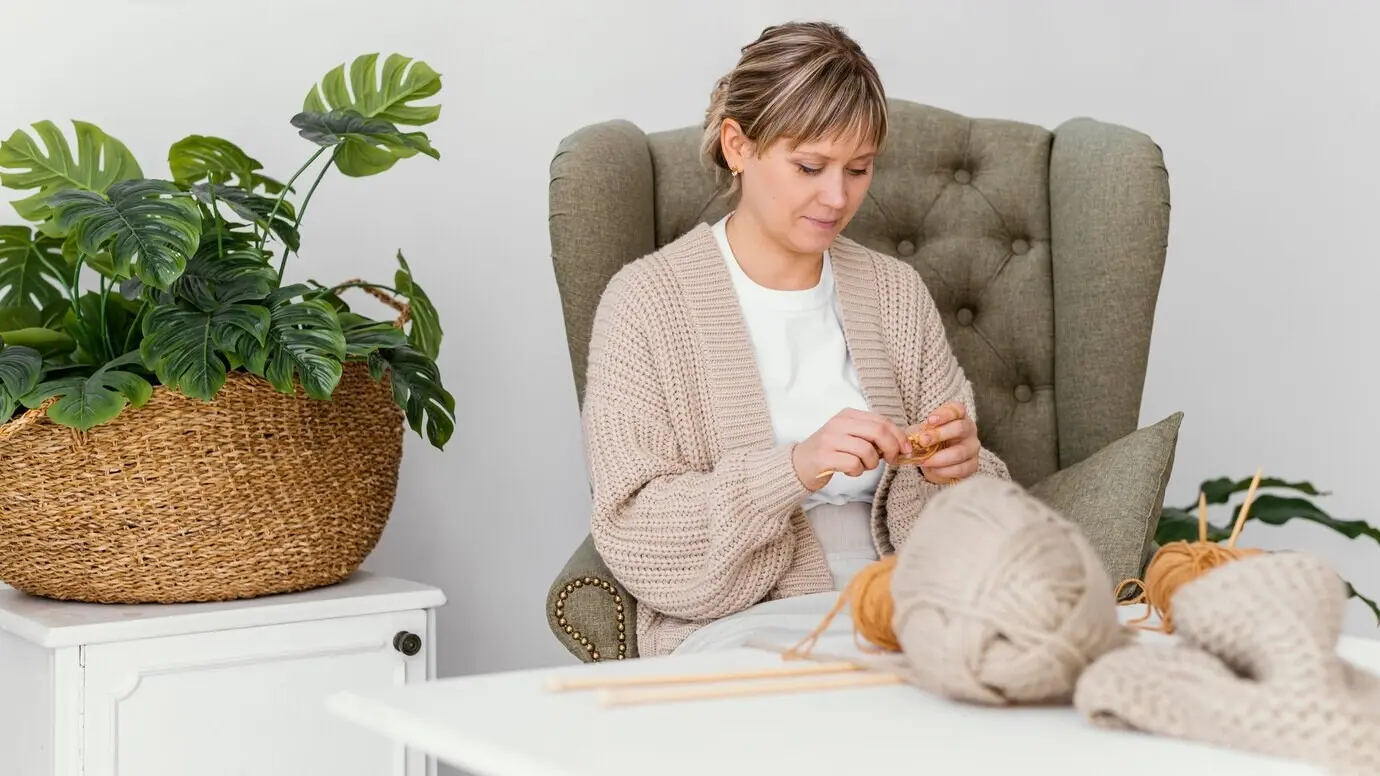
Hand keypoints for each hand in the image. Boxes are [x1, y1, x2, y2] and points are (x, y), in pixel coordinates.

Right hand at [791, 408, 911, 490]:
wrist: (799, 464)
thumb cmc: (830, 451)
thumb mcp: (849, 436)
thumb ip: (871, 435)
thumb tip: (899, 443)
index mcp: (847, 415)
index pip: (882, 420)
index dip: (898, 435)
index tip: (905, 449)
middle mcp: (838, 423)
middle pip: (878, 431)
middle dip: (891, 448)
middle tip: (891, 460)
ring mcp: (830, 440)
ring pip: (867, 450)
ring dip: (872, 464)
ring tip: (863, 466)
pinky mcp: (824, 457)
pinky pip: (853, 464)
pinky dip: (857, 471)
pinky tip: (850, 471)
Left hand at [908, 402, 981, 484]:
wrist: (938, 460)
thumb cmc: (931, 440)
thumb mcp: (923, 432)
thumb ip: (919, 432)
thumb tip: (910, 438)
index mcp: (958, 416)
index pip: (957, 409)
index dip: (944, 414)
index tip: (929, 420)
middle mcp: (969, 429)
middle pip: (960, 428)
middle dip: (939, 435)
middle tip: (923, 441)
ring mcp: (973, 447)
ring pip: (960, 452)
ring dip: (939, 457)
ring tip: (924, 461)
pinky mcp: (973, 464)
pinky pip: (961, 468)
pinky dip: (944, 470)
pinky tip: (933, 469)